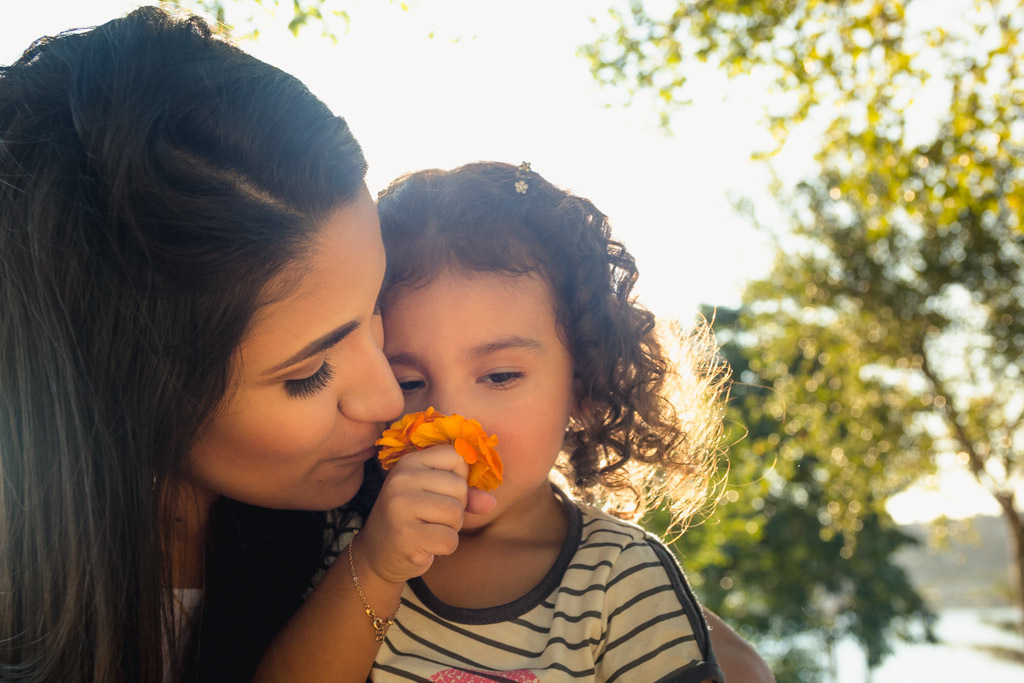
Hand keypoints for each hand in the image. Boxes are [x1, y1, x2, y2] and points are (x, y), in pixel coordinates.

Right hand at [356, 445, 473, 583]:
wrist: (378, 553)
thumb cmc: (413, 519)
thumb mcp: (435, 496)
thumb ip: (465, 494)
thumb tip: (490, 503)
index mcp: (409, 462)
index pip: (456, 456)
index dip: (459, 478)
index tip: (440, 492)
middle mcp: (401, 479)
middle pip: (459, 487)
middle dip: (455, 507)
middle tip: (431, 517)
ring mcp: (400, 507)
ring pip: (456, 513)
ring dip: (450, 528)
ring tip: (428, 529)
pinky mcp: (406, 536)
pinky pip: (450, 539)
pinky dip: (444, 546)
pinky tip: (425, 545)